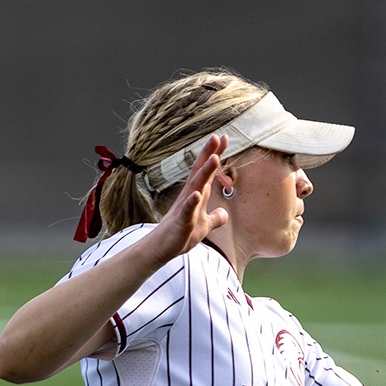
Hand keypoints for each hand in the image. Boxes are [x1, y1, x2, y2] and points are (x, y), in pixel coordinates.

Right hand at [142, 135, 230, 259]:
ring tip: (214, 158)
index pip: (206, 171)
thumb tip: (224, 213)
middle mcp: (189, 196)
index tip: (225, 137)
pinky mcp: (181, 222)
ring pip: (195, 186)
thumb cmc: (180, 235)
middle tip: (217, 137)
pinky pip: (187, 210)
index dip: (215, 154)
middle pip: (200, 171)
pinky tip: (196, 193)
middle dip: (209, 154)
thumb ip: (215, 217)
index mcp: (195, 194)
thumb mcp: (204, 226)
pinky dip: (192, 202)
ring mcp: (184, 208)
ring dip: (205, 172)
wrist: (161, 249)